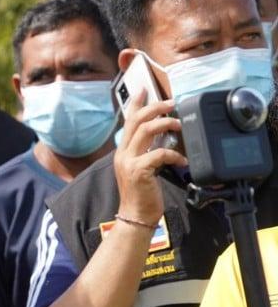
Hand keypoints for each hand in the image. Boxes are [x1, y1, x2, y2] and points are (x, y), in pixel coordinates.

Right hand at [114, 88, 185, 225]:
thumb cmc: (142, 194)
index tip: (144, 90)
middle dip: (155, 108)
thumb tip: (163, 138)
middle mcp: (123, 153)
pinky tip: (183, 160)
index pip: (127, 122)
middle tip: (171, 103)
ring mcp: (129, 162)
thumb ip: (147, 152)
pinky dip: (173, 154)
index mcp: (124, 151)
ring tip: (179, 124)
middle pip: (136, 121)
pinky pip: (158, 154)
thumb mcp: (142, 169)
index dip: (135, 104)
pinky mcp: (138, 171)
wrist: (135, 216)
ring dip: (165, 123)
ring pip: (145, 131)